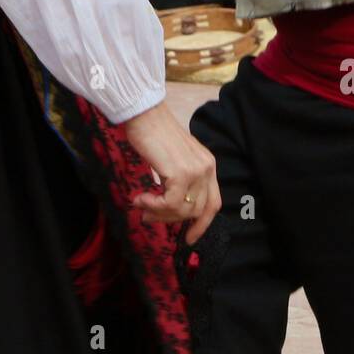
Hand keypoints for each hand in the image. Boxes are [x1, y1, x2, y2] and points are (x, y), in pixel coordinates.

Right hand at [124, 102, 220, 244]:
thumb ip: (178, 181)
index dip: (202, 225)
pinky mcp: (181, 173)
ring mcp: (196, 171)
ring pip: (183, 210)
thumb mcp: (174, 159)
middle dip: (171, 220)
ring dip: (159, 213)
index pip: (213, 204)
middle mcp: (207, 168)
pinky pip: (170, 204)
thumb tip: (166, 210)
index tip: (188, 239)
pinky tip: (140, 198)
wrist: (144, 114)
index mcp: (208, 165)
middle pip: (197, 211)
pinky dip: (153, 206)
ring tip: (141, 206)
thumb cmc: (153, 133)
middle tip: (148, 218)